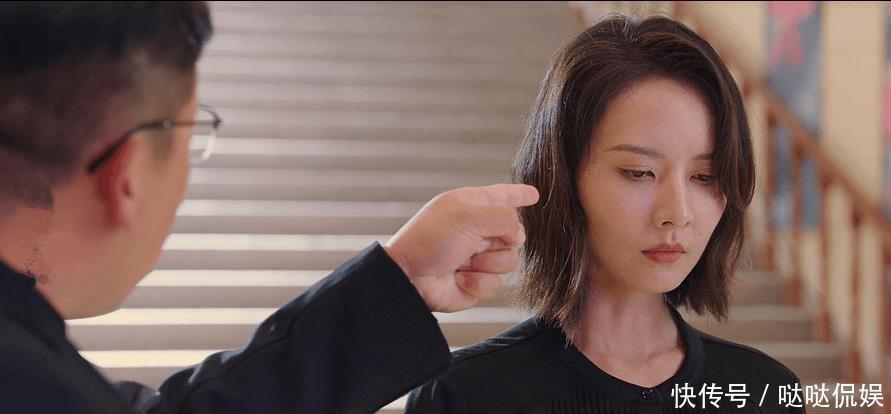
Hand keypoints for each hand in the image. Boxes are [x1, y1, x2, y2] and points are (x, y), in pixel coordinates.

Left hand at [383, 184, 538, 312]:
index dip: (519, 194)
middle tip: (478, 243)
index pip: (502, 196)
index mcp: (471, 206)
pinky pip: (496, 283)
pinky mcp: (476, 282)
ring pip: (509, 261)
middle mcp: (476, 231)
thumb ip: (503, 218)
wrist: (409, 277)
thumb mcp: (468, 217)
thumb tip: (519, 235)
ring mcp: (477, 257)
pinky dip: (478, 281)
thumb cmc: (430, 240)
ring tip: (464, 263)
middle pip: (514, 233)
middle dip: (502, 240)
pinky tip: (459, 278)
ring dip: (487, 263)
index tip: (535, 194)